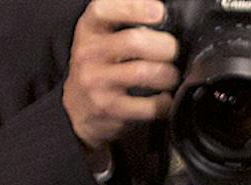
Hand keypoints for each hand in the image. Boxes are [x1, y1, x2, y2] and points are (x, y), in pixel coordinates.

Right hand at [63, 0, 179, 153]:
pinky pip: (147, 106)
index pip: (105, 10)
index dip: (134, 7)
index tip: (159, 11)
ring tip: (171, 76)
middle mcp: (89, 53)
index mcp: (89, 29)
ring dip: (168, 75)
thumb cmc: (98, 65)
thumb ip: (125, 22)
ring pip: (143, 73)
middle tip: (173, 52)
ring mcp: (97, 82)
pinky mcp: (108, 108)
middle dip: (165, 46)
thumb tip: (162, 12)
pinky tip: (165, 100)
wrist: (78, 106)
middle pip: (133, 41)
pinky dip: (164, 103)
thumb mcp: (101, 36)